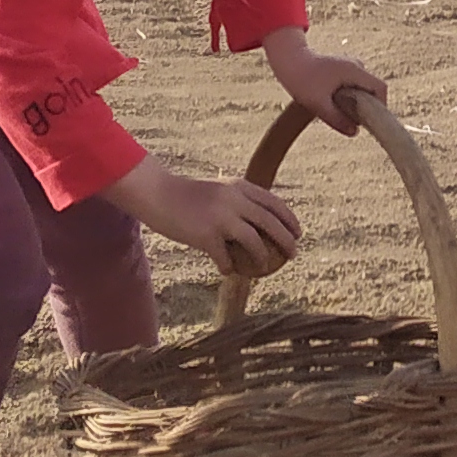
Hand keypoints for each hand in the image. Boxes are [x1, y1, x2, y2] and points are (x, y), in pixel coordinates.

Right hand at [103, 159, 303, 278]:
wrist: (157, 194)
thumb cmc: (187, 195)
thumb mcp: (218, 191)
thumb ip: (237, 201)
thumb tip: (259, 222)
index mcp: (239, 186)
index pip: (273, 203)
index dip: (290, 219)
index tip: (299, 232)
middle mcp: (234, 199)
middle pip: (270, 222)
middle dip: (287, 240)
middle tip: (293, 253)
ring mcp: (220, 217)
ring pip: (254, 242)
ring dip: (262, 258)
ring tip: (264, 268)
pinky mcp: (206, 235)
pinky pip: (225, 257)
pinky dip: (228, 266)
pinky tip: (226, 270)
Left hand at [262, 26, 380, 137]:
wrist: (287, 59)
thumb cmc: (301, 79)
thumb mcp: (318, 104)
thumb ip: (337, 119)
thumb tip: (355, 132)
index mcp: (354, 71)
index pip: (380, 88)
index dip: (381, 107)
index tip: (372, 122)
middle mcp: (356, 66)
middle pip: (373, 90)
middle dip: (368, 108)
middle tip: (355, 123)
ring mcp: (349, 66)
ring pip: (363, 89)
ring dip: (358, 103)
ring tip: (342, 115)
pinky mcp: (342, 69)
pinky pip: (354, 86)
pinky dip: (350, 98)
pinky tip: (335, 106)